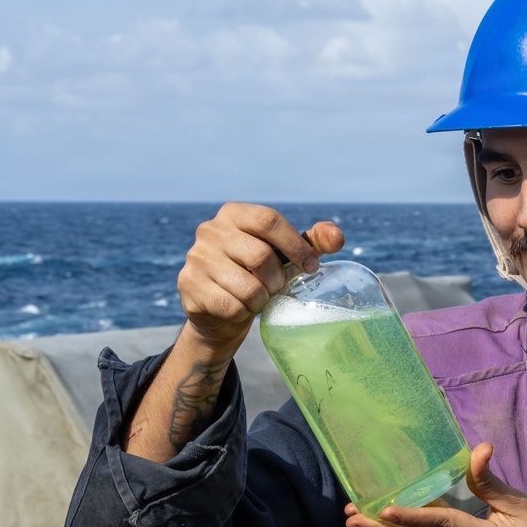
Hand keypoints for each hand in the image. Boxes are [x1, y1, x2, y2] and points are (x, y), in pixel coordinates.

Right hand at [177, 202, 344, 351]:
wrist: (218, 311)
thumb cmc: (257, 274)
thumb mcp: (285, 254)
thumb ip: (311, 241)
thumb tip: (337, 237)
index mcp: (234, 213)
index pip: (269, 220)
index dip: (296, 246)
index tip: (312, 267)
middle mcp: (210, 230)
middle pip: (260, 256)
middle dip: (277, 279)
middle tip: (277, 288)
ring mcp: (196, 257)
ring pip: (247, 286)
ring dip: (261, 299)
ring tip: (257, 298)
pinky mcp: (188, 285)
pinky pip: (232, 305)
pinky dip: (244, 312)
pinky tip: (240, 307)